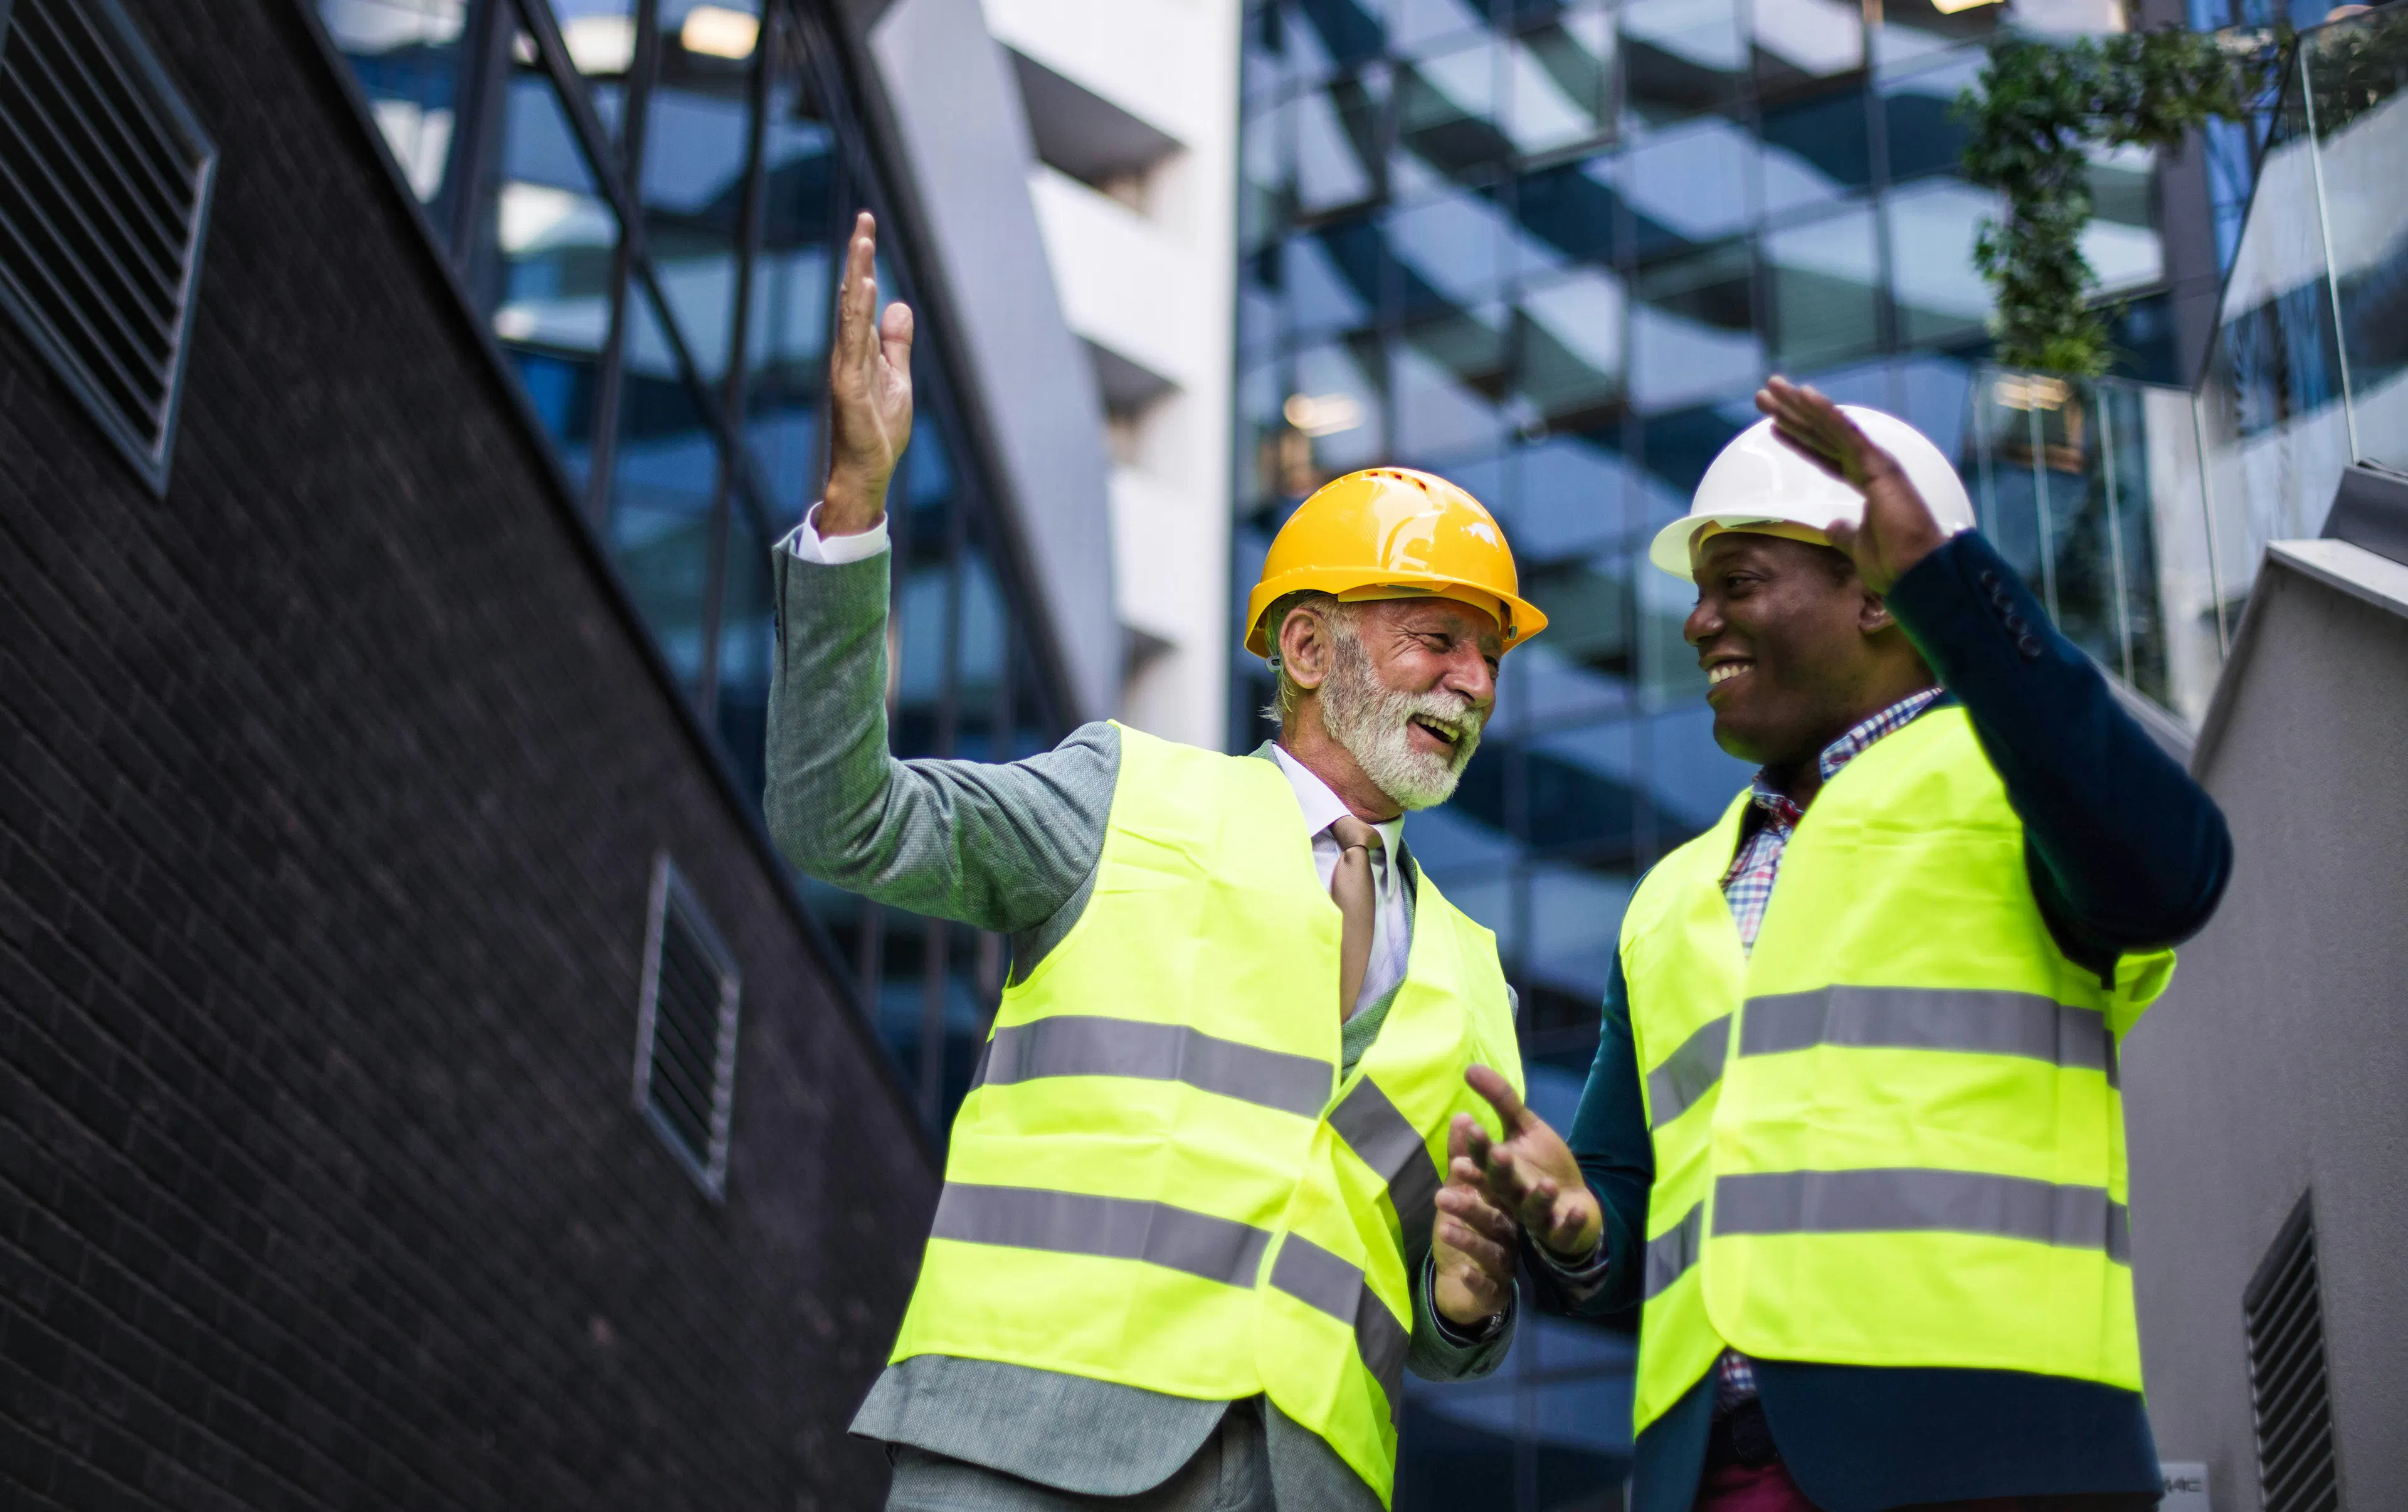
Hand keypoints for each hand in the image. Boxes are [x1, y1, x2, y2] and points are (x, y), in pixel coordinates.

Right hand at [822, 210, 914, 534]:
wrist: (867, 470)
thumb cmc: (878, 430)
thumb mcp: (897, 377)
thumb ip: (896, 343)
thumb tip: (900, 305)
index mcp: (859, 349)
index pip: (860, 298)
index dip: (864, 263)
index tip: (867, 228)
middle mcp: (848, 351)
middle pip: (851, 295)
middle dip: (858, 257)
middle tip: (865, 218)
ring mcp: (845, 366)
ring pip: (850, 311)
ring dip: (856, 273)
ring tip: (863, 240)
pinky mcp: (849, 384)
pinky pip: (853, 342)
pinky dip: (857, 313)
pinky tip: (862, 286)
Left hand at [1433, 1115, 1519, 1325]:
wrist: (1461, 1284)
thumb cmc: (1465, 1231)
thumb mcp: (1460, 1192)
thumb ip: (1462, 1158)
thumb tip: (1462, 1116)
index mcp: (1502, 1209)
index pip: (1493, 1189)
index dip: (1482, 1171)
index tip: (1465, 1153)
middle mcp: (1507, 1235)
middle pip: (1495, 1218)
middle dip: (1480, 1202)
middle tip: (1462, 1183)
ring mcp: (1502, 1264)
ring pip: (1490, 1250)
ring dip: (1471, 1238)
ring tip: (1447, 1226)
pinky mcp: (1493, 1291)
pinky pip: (1485, 1285)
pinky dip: (1474, 1278)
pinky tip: (1462, 1271)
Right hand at [1456, 1064, 1601, 1262]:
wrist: (1571, 1201)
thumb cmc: (1541, 1164)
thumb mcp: (1524, 1128)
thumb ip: (1500, 1100)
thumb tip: (1469, 1068)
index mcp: (1499, 1171)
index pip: (1484, 1157)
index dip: (1479, 1145)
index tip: (1473, 1127)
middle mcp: (1512, 1195)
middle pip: (1502, 1184)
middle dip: (1497, 1171)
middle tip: (1498, 1154)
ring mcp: (1536, 1215)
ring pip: (1533, 1209)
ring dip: (1538, 1199)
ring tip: (1545, 1185)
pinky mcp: (1560, 1231)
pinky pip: (1565, 1230)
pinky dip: (1572, 1223)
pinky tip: (1578, 1211)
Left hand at [1755, 375, 1946, 594]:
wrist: (1917, 575)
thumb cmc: (1894, 563)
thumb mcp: (1856, 546)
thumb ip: (1843, 532)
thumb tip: (1831, 525)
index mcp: (1864, 482)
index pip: (1823, 453)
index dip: (1798, 437)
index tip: (1773, 423)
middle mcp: (1869, 466)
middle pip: (1822, 433)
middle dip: (1793, 412)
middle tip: (1765, 392)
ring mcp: (1875, 462)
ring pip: (1830, 425)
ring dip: (1801, 404)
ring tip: (1774, 385)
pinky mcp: (1879, 465)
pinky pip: (1847, 432)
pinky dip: (1826, 412)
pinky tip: (1805, 394)